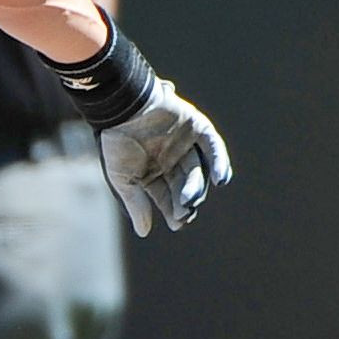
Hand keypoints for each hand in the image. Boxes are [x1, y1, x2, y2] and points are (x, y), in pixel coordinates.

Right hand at [96, 81, 232, 236]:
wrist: (123, 106)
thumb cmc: (116, 142)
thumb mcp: (123, 178)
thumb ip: (135, 203)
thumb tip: (144, 232)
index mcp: (153, 172)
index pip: (167, 196)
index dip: (173, 210)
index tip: (178, 223)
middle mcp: (171, 159)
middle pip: (185, 185)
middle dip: (185, 200)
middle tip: (184, 212)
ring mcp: (185, 143)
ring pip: (198, 169)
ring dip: (197, 186)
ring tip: (191, 200)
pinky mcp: (197, 127)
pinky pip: (212, 146)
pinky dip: (219, 162)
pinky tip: (221, 179)